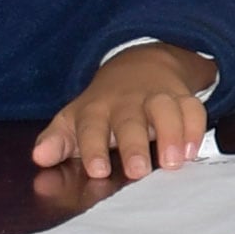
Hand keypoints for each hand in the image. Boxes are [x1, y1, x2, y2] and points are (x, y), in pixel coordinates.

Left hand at [33, 43, 218, 182]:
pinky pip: (192, 108)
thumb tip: (40, 157)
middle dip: (134, 144)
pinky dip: (194, 127)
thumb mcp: (76, 118)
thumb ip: (58, 140)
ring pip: (165, 110)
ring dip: (170, 134)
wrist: (142, 63)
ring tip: (172, 162)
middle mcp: (127, 102)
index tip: (98, 171)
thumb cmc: (105, 105)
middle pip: (130, 120)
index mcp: (97, 108)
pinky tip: (192, 150)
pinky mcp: (182, 97)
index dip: (93, 147)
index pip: (91, 126)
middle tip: (138, 170)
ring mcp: (156, 97)